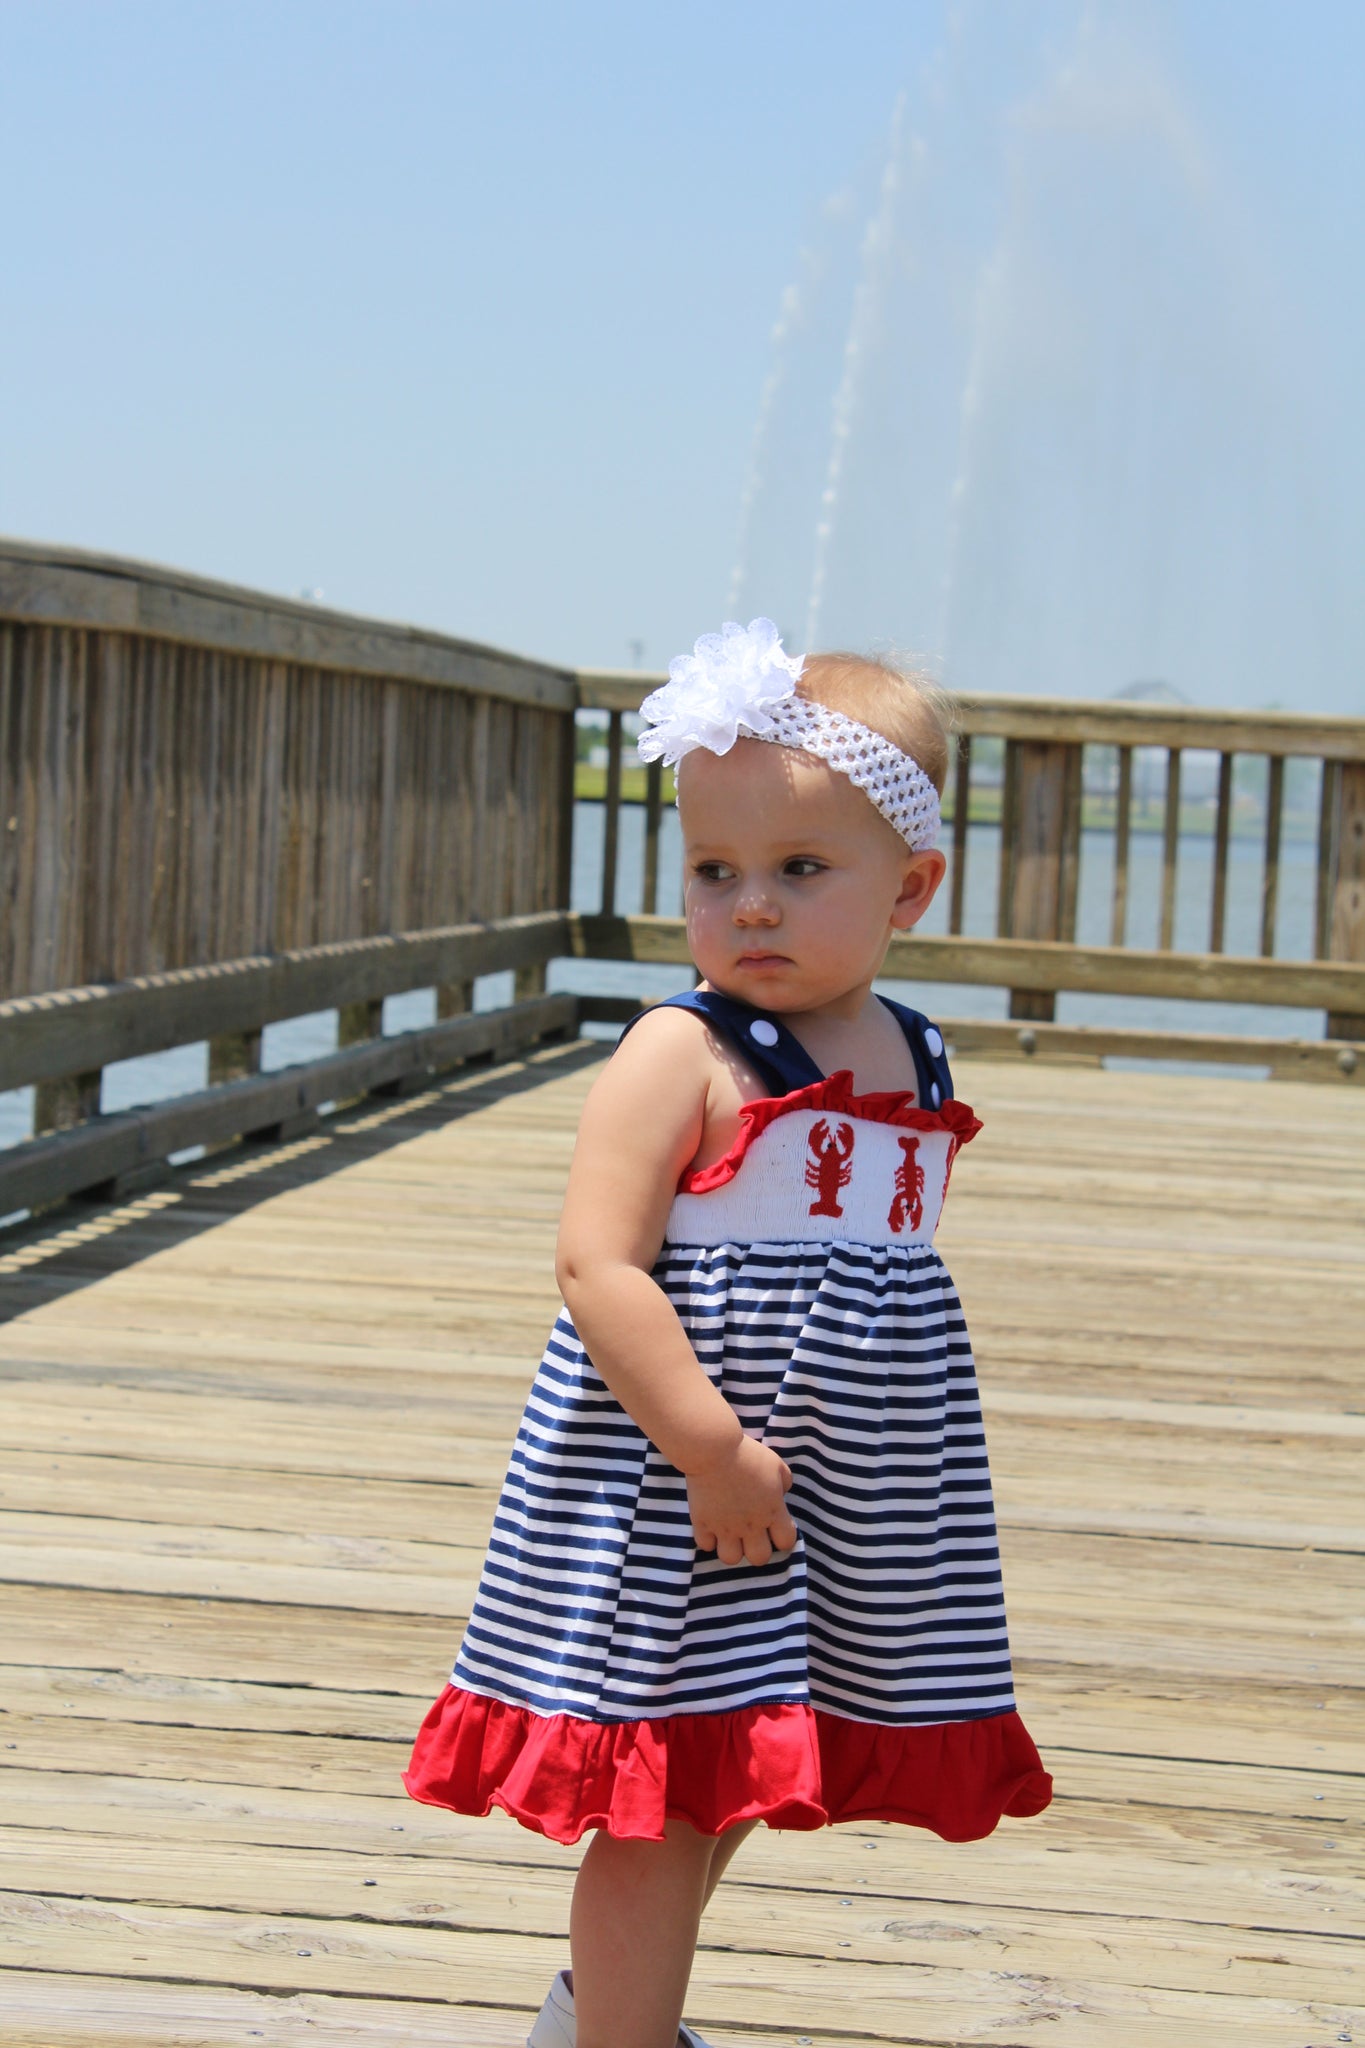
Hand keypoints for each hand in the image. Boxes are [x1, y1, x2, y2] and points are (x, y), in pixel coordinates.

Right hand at [686, 1435, 797, 1566]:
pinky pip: (706, 1546)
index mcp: (772, 1510)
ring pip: (731, 1559)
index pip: (786, 1542)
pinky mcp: (702, 1523)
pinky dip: (709, 1539)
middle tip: (752, 1534)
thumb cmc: (747, 1453)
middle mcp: (750, 1524)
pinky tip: (711, 1525)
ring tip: (730, 1534)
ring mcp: (725, 1526)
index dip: (782, 1537)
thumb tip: (782, 1492)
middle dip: (757, 1549)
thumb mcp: (775, 1463)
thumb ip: (785, 1481)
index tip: (775, 1527)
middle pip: (759, 1558)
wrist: (713, 1448)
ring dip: (732, 1548)